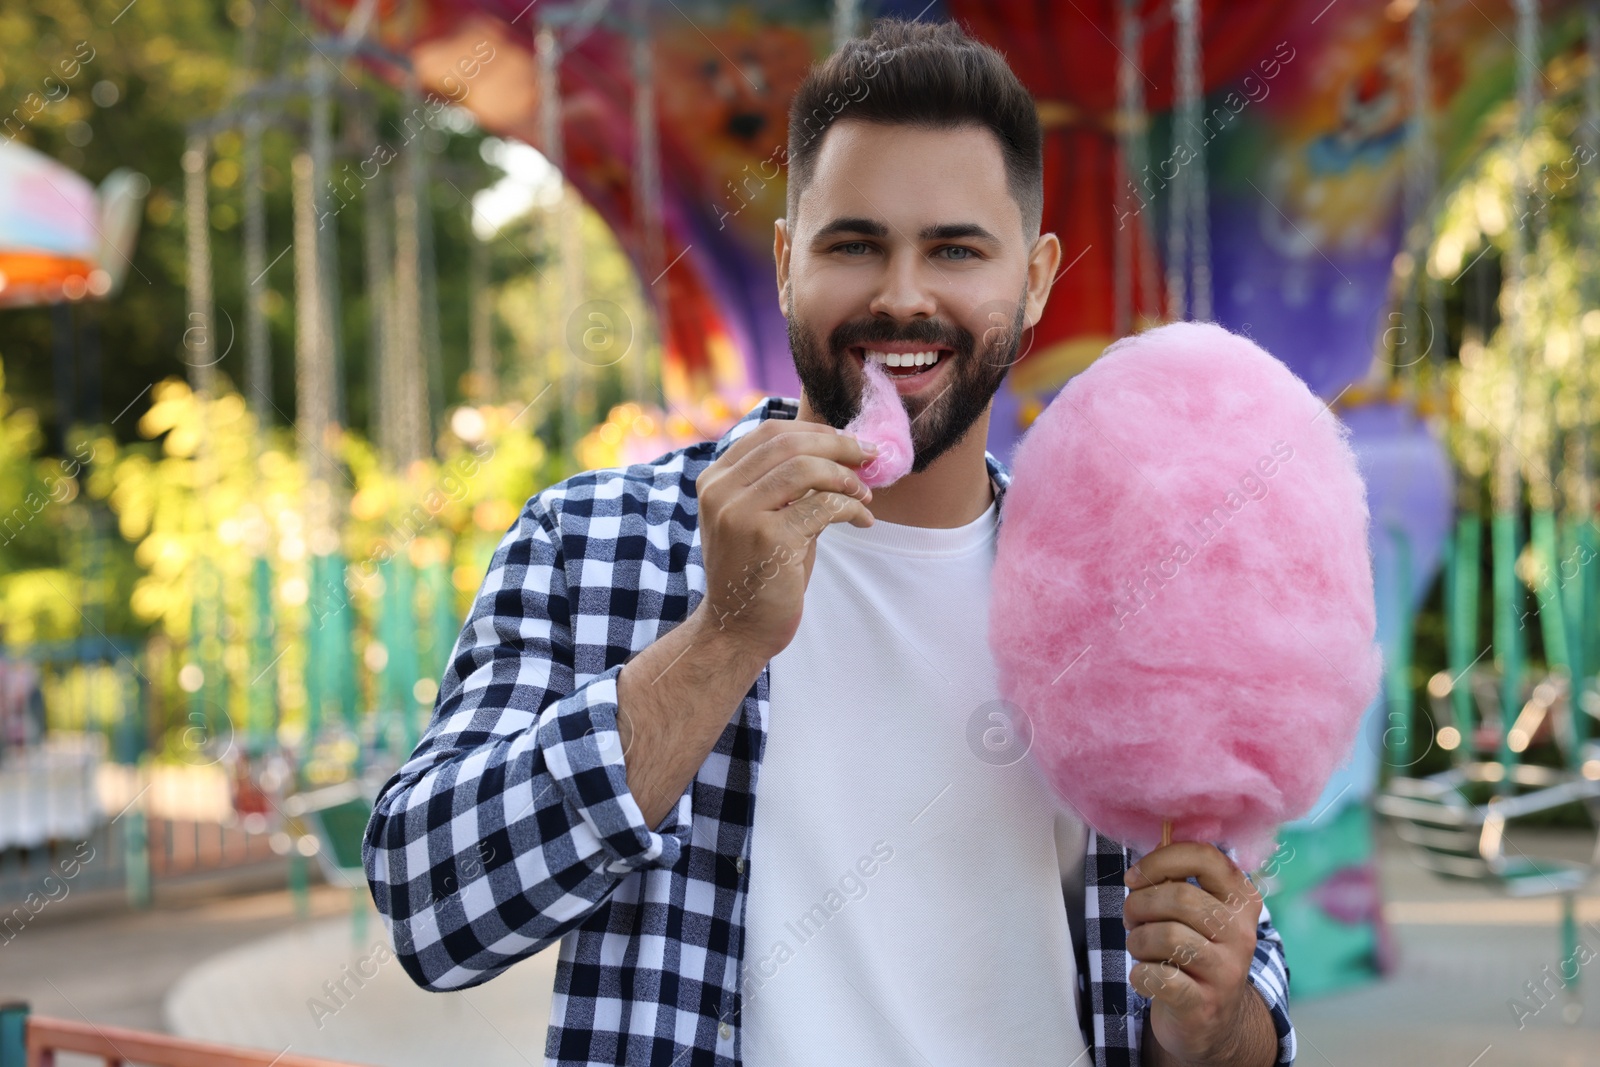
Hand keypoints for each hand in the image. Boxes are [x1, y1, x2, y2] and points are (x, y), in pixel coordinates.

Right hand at [694, 418, 876, 660]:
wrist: (737, 629)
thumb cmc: (758, 572)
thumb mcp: (763, 517)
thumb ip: (786, 484)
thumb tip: (842, 453)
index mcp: (716, 479)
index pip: (770, 432)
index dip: (816, 431)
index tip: (849, 442)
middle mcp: (721, 491)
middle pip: (789, 443)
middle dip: (838, 445)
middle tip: (869, 455)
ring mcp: (740, 513)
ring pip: (805, 468)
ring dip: (846, 477)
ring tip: (865, 495)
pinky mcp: (767, 538)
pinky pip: (822, 505)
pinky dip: (851, 507)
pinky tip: (863, 520)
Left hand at [1123, 842, 1274, 1066]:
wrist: (1211, 1020)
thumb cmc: (1191, 951)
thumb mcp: (1194, 912)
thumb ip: (1177, 880)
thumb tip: (1150, 853)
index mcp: (1240, 898)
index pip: (1204, 856)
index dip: (1160, 860)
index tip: (1134, 878)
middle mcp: (1242, 932)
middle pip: (1178, 897)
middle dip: (1139, 905)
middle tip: (1132, 919)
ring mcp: (1227, 970)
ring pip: (1166, 936)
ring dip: (1138, 941)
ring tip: (1141, 949)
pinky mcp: (1205, 1004)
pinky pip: (1160, 977)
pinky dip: (1140, 975)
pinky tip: (1145, 977)